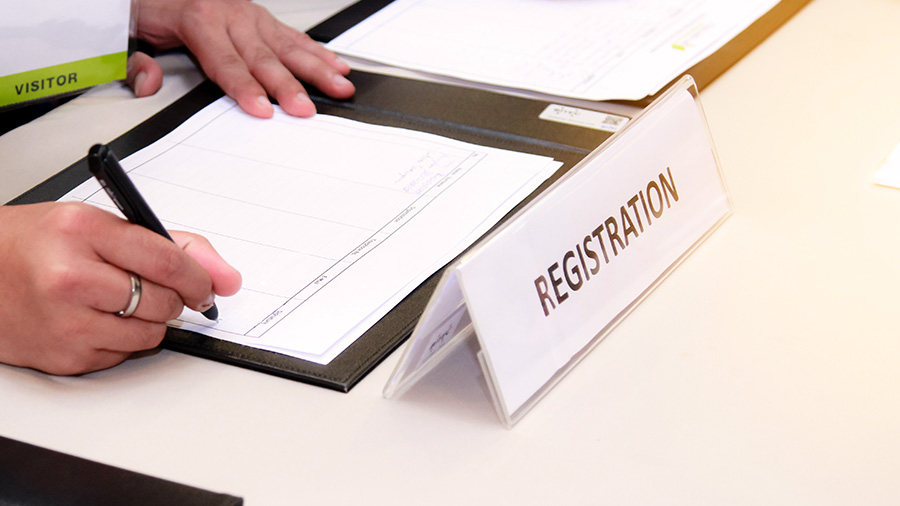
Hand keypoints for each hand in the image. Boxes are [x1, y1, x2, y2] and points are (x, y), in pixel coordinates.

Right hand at [0, 202, 240, 374]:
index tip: (208, 285)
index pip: (167, 260)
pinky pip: (122, 356)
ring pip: (149, 335)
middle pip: (162, 301)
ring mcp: (65, 322)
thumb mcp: (97, 225)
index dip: (198, 277)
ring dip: (149, 322)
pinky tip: (95, 320)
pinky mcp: (63, 358)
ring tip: (118, 301)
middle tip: (158, 289)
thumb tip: (224, 277)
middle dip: (173, 298)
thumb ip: (168, 245)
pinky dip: (121, 341)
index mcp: (82, 230)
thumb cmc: (34, 244)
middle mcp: (70, 276)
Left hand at [129, 0, 354, 117]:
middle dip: (287, 86)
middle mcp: (229, 14)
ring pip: (287, 45)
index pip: (225, 61)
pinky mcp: (261, 18)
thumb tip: (147, 81)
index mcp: (197, 18)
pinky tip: (336, 64)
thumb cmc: (148, 10)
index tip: (261, 109)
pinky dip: (317, 51)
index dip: (244, 87)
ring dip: (316, 68)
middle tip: (304, 109)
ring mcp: (249, 15)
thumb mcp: (127, 33)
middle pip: (263, 57)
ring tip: (338, 86)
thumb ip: (134, 61)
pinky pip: (292, 36)